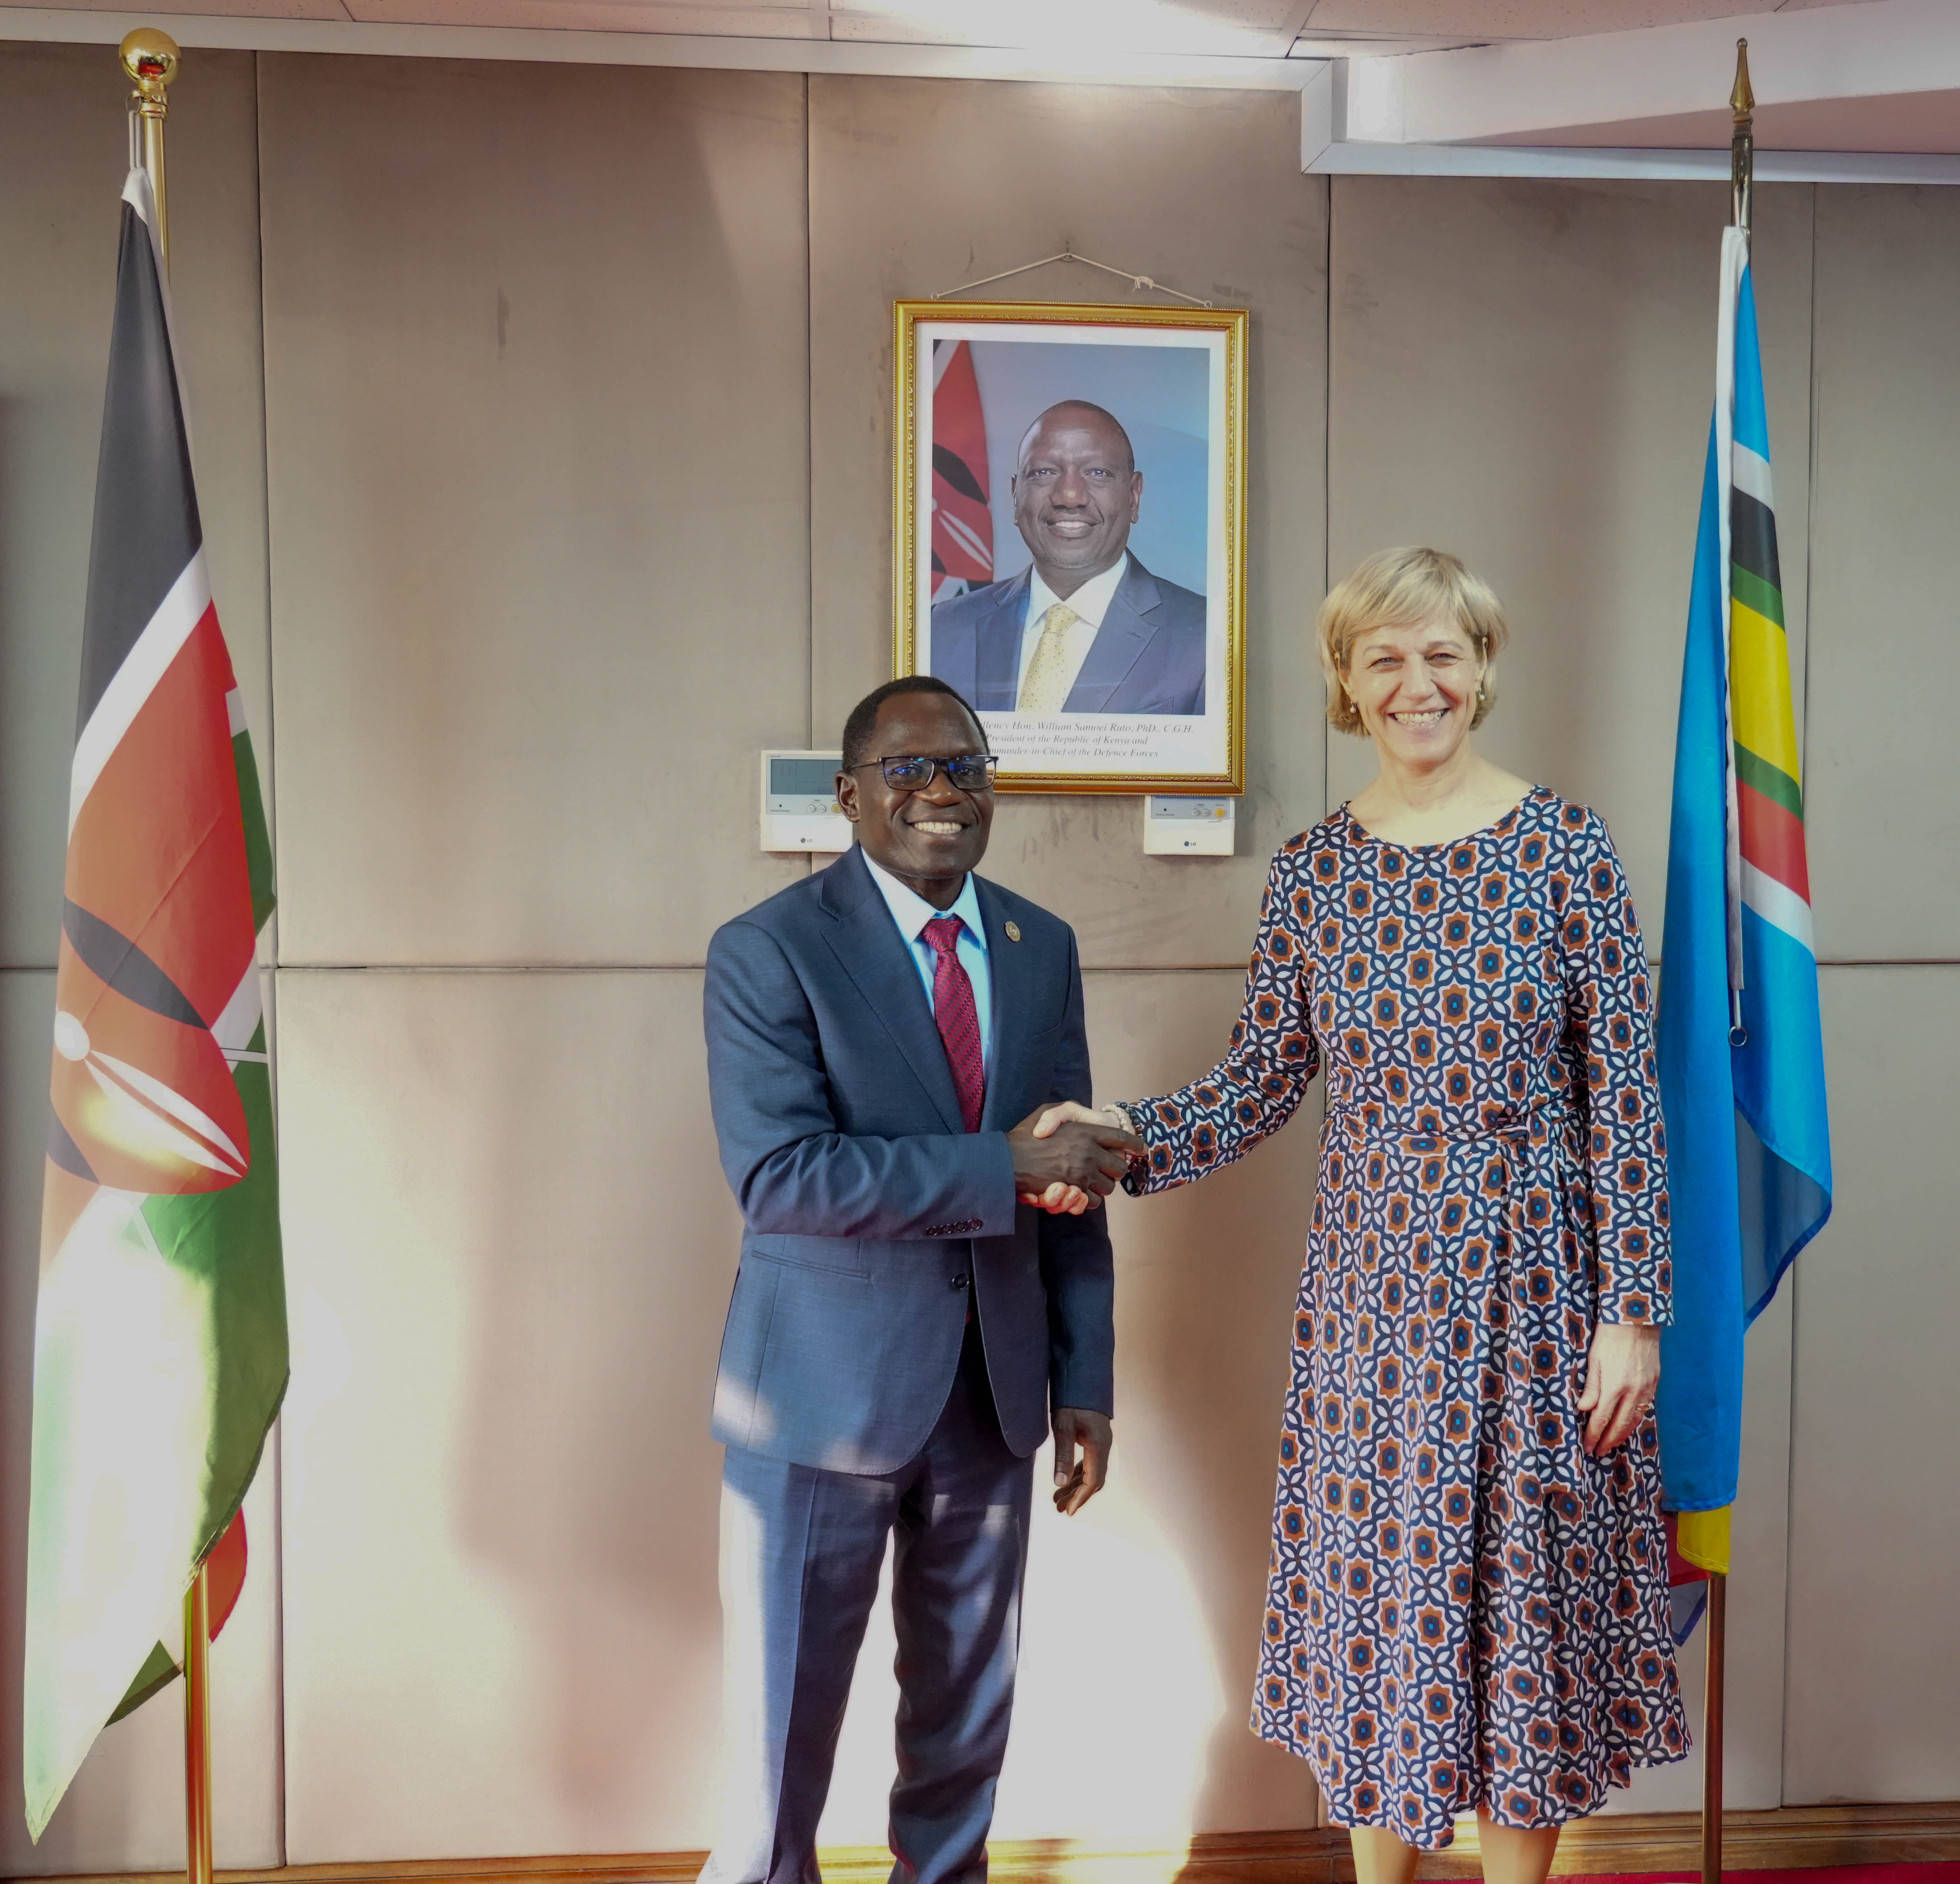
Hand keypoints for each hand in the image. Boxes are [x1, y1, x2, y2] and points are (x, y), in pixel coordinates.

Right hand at [1007, 1106, 1141, 1210]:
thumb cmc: (1026, 1133)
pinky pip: (1093, 1200)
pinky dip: (1089, 1199)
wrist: (1005, 1161)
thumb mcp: (1046, 1110)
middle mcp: (1088, 1152)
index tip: (1141, 1148)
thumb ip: (1065, 1113)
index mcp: (1085, 1131)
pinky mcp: (1073, 1191)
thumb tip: (1087, 1130)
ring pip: (1108, 1187)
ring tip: (1091, 1180)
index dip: (1134, 1144)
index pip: (1120, 1138)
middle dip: (1115, 1170)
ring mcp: (1082, 1173)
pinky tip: (1080, 1192)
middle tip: (1107, 1168)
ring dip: (1102, 1186)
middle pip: (1119, 1167)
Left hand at [1051, 1407, 1111, 1513]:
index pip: (1092, 1481)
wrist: (1083, 1377)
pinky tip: (1068, 1479)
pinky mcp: (1096, 1438)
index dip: (1080, 1498)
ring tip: (1059, 1499)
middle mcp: (1103, 1447)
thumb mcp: (1063, 1427)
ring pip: (1091, 1472)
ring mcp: (1101, 1443)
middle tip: (1060, 1508)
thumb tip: (1060, 1483)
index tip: (1068, 1511)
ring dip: (1076, 1486)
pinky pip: (1089, 1462)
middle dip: (1077, 1495)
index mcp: (1098, 1447)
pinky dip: (1078, 1474)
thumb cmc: (1073, 1401)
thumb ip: (1063, 1455)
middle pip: (1093, 1480)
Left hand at [1577, 1321, 1659, 1455]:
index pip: (1601, 1418)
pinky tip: (1629, 1425)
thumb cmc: (1609, 1337)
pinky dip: (1635, 1421)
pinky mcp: (1654, 1383)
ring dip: (1623, 1434)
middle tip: (1599, 1452)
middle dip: (1608, 1440)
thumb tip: (1583, 1409)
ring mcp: (1646, 1388)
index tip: (1587, 1446)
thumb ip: (1591, 1387)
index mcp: (1615, 1386)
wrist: (1637, 1320)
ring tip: (1612, 1444)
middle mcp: (1633, 1391)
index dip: (1594, 1435)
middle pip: (1620, 1424)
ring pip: (1635, 1419)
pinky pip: (1645, 1409)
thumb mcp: (1594, 1360)